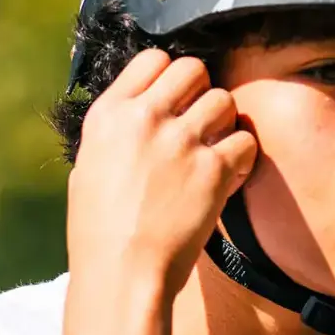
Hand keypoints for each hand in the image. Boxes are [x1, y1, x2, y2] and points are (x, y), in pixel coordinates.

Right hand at [67, 49, 258, 299]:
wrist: (120, 276)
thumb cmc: (99, 233)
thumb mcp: (89, 167)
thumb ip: (117, 132)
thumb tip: (140, 113)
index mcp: (108, 115)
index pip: (153, 59)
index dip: (169, 77)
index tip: (173, 101)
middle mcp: (144, 119)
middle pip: (193, 69)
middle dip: (201, 92)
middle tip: (198, 125)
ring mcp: (180, 141)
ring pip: (224, 100)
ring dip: (224, 124)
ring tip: (213, 153)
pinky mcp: (212, 169)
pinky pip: (245, 140)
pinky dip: (242, 158)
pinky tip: (228, 177)